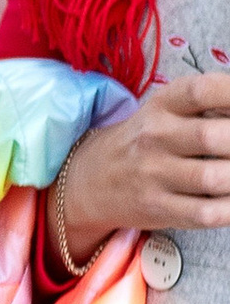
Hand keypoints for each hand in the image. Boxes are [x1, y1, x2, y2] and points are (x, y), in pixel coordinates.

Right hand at [55, 73, 229, 255]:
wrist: (90, 181)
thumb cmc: (145, 141)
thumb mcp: (166, 110)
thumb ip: (209, 105)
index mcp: (162, 105)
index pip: (202, 90)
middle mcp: (155, 137)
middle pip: (212, 137)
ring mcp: (154, 175)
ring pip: (214, 178)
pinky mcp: (158, 208)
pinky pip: (206, 212)